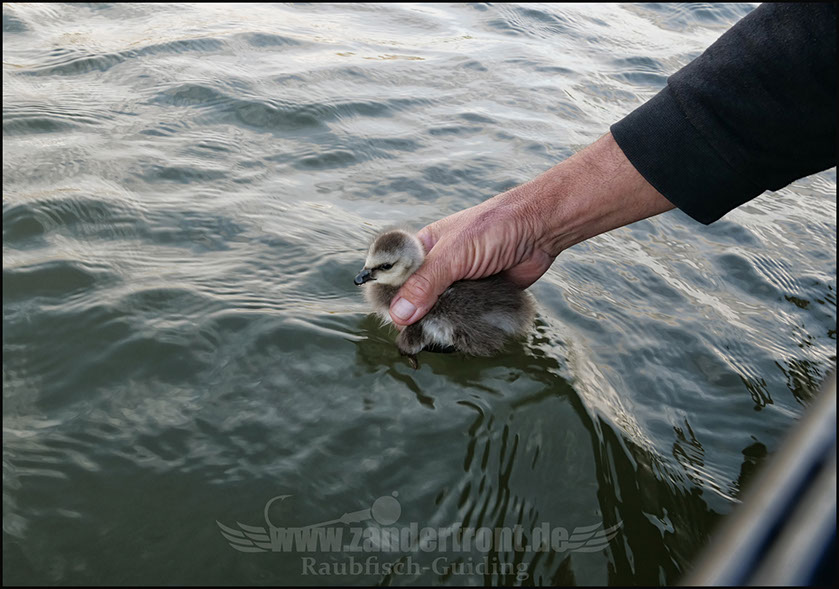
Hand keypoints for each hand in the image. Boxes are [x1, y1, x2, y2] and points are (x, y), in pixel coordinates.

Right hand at [389, 132, 674, 325]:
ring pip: (439, 311)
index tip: (391, 319)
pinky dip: (460, 326)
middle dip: (416, 317)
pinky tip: (457, 338)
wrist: (540, 231)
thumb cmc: (494, 229)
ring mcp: (458, 283)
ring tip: (438, 338)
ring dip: (439, 324)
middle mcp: (438, 267)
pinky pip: (462, 316)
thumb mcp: (453, 255)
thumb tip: (398, 315)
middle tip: (416, 336)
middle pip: (415, 299)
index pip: (395, 276)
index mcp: (423, 249)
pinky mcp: (478, 297)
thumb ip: (425, 284)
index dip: (389, 297)